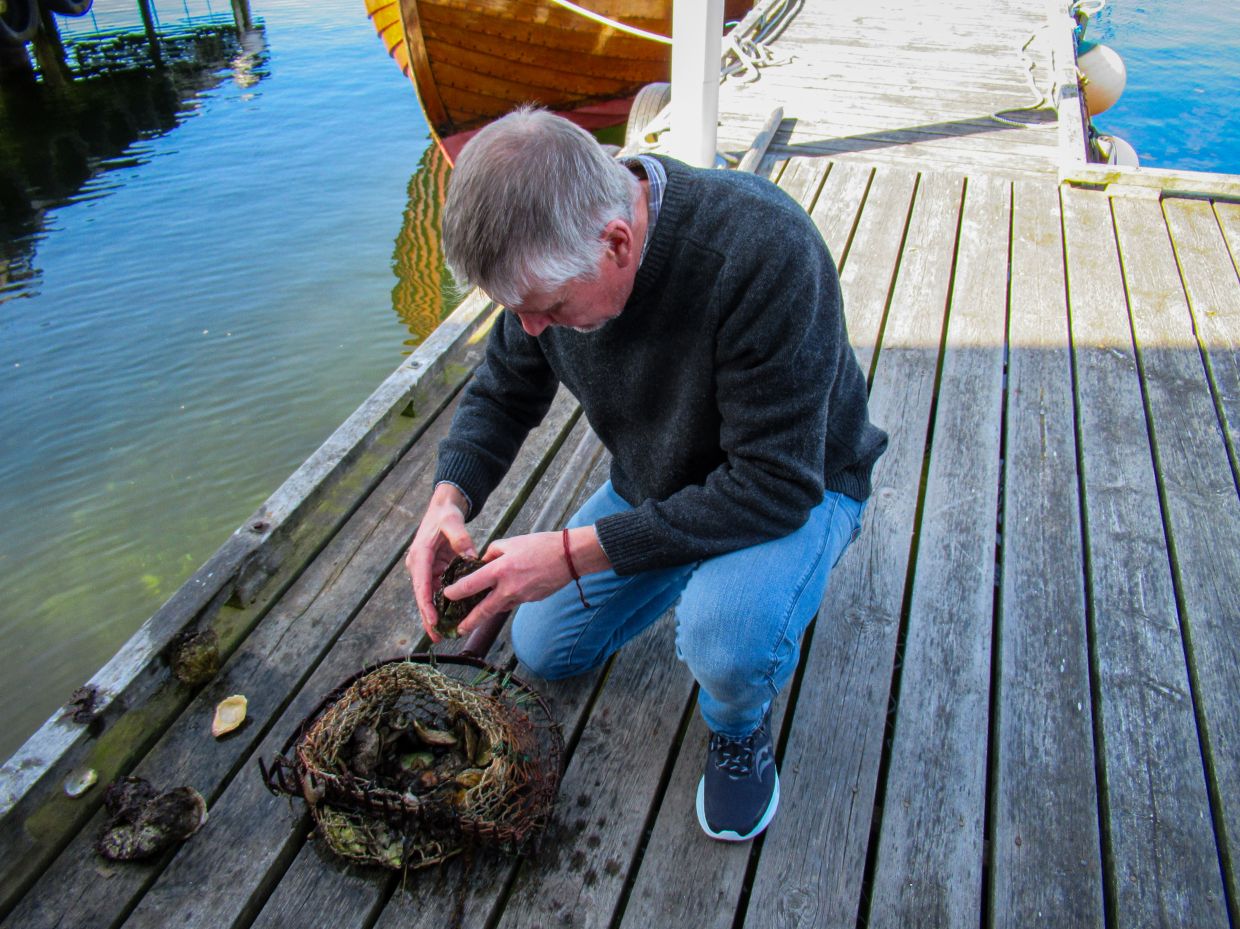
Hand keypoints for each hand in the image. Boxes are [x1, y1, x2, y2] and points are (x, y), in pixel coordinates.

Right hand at [405, 483, 475, 641]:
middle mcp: (419, 565)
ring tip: (442, 635)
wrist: (442, 508)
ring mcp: (426, 569)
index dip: (426, 604)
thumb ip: (461, 538)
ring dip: (435, 615)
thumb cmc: (446, 514)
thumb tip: (471, 557)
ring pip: (430, 596)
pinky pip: (439, 590)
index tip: (433, 620)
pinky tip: (451, 618)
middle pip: (423, 596)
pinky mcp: (435, 570)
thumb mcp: (453, 522)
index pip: (421, 584)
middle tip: (436, 638)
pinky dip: (444, 604)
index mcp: (420, 555)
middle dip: (428, 617)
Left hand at [442, 526, 608, 636]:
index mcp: (500, 570)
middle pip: (483, 610)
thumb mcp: (511, 542)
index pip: (471, 585)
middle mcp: (508, 588)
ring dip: (485, 615)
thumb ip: (492, 553)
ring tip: (473, 620)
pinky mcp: (530, 600)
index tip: (446, 596)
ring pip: (498, 609)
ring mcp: (521, 597)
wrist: (568, 557)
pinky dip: (504, 602)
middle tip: (457, 630)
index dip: (456, 592)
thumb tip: (482, 563)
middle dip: (469, 622)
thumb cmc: (539, 545)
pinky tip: (501, 599)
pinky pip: (512, 603)